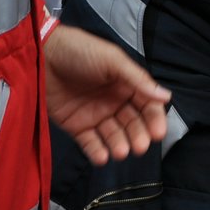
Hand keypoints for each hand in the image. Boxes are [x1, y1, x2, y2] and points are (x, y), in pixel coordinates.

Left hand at [43, 23, 171, 165]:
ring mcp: (95, 114)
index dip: (153, 119)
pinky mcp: (76, 125)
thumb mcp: (112, 60)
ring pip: (113, 135)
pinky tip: (103, 157)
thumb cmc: (81, 51)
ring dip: (119, 144)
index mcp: (126, 84)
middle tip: (140, 147)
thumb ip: (137, 80)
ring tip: (120, 152)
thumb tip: (166, 97)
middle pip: (132, 123)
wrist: (43, 55)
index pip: (146, 105)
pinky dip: (97, 151)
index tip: (158, 133)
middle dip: (138, 135)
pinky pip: (90, 142)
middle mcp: (114, 101)